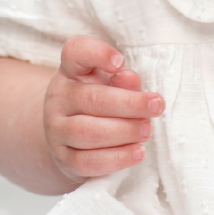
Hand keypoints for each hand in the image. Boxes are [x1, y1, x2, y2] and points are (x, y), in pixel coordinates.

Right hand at [43, 35, 163, 183]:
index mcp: (71, 70)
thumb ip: (122, 79)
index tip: (120, 61)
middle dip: (130, 104)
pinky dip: (116, 159)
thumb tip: (129, 79)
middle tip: (157, 106)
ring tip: (147, 130)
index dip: (98, 54)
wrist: (71, 134)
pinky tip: (137, 153)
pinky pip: (88, 162)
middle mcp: (59, 97)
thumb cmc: (99, 98)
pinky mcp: (64, 159)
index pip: (76, 52)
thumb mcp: (110, 81)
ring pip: (87, 133)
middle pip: (92, 99)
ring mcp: (57, 130)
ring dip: (124, 132)